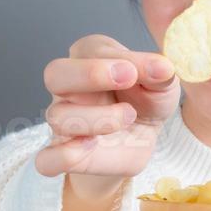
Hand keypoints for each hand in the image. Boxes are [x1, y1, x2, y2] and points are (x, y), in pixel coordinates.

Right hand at [35, 34, 180, 193]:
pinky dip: (63, 156)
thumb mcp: (161, 83)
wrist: (142, 138)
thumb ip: (160, 73)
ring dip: (97, 118)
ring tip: (129, 117)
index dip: (115, 58)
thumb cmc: (146, 100)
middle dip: (88, 74)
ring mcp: (64, 121)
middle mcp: (70, 88)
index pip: (90, 50)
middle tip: (127, 77)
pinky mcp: (65, 154)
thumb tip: (163, 67)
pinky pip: (47, 159)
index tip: (138, 70)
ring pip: (58, 117)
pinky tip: (90, 149)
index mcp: (90, 59)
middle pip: (55, 73)